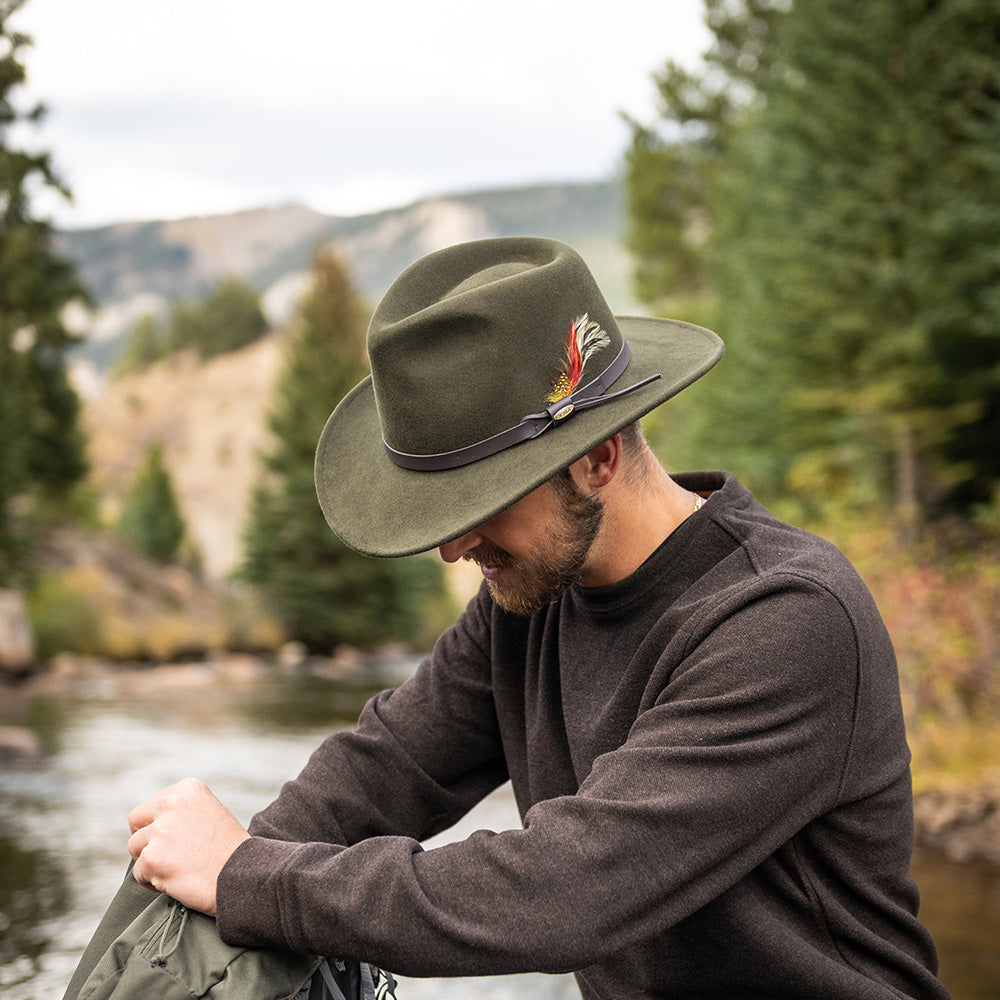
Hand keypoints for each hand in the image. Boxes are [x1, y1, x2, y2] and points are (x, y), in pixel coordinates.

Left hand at [127, 777, 249, 915]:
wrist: (244, 874)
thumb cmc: (229, 849)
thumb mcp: (209, 813)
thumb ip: (181, 811)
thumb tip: (150, 824)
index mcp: (188, 788)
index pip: (152, 806)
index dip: (160, 826)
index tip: (181, 840)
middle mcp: (172, 803)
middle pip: (137, 822)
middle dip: (146, 839)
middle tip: (168, 855)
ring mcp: (161, 830)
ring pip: (135, 848)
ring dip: (150, 861)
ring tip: (177, 869)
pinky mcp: (153, 858)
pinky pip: (138, 873)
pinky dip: (153, 881)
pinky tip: (176, 881)